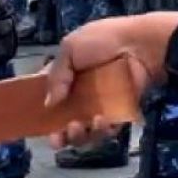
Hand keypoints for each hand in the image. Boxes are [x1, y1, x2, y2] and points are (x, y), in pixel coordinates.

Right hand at [45, 13, 177, 148]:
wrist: (141, 44)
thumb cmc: (104, 40)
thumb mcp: (70, 48)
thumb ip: (56, 76)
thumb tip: (49, 104)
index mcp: (68, 76)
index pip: (51, 97)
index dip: (43, 111)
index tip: (36, 122)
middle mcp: (83, 93)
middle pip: (65, 122)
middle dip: (59, 134)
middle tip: (58, 137)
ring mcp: (102, 104)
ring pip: (86, 131)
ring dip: (78, 136)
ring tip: (77, 126)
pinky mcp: (120, 112)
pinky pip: (108, 130)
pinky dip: (102, 131)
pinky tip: (101, 121)